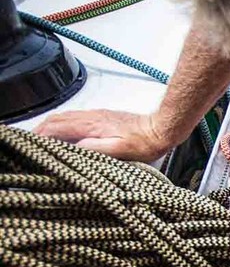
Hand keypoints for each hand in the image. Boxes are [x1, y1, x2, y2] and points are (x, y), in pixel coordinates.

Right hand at [35, 110, 171, 161]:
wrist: (161, 129)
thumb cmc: (145, 143)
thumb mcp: (119, 150)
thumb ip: (93, 149)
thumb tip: (72, 148)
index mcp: (91, 125)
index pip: (56, 127)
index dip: (39, 136)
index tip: (31, 146)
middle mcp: (91, 117)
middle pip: (56, 120)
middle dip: (40, 130)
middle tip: (32, 144)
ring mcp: (96, 116)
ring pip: (65, 118)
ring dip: (50, 128)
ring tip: (43, 141)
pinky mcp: (103, 118)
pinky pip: (76, 119)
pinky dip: (63, 127)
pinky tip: (65, 137)